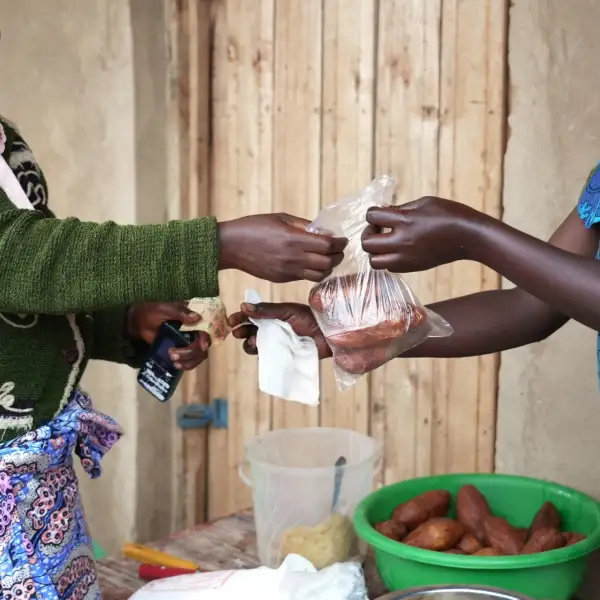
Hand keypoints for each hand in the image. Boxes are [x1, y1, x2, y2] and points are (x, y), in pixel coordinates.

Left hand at [127, 302, 210, 370]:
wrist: (139, 323)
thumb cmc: (151, 312)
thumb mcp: (165, 309)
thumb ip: (180, 313)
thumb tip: (197, 318)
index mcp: (193, 317)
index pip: (206, 327)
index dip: (205, 337)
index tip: (200, 346)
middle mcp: (195, 329)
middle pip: (204, 344)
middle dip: (191, 352)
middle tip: (174, 355)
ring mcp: (189, 341)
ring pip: (199, 354)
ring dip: (189, 360)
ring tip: (174, 361)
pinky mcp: (183, 350)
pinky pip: (192, 360)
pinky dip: (187, 365)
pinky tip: (177, 366)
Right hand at [218, 213, 346, 282]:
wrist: (231, 246)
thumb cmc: (254, 227)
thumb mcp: (281, 218)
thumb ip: (303, 225)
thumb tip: (323, 231)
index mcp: (294, 239)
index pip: (328, 246)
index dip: (339, 243)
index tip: (342, 239)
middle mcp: (293, 258)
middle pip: (328, 262)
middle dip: (337, 255)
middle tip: (338, 249)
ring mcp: (288, 271)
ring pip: (319, 275)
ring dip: (328, 267)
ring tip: (327, 258)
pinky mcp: (282, 279)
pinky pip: (305, 278)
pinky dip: (314, 272)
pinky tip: (312, 263)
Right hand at [229, 302, 331, 358]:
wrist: (327, 333)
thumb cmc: (309, 318)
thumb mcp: (286, 311)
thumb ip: (266, 310)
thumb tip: (244, 306)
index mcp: (271, 316)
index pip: (251, 316)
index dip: (240, 318)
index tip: (231, 321)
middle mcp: (271, 329)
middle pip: (249, 332)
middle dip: (241, 332)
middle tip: (238, 332)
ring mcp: (276, 343)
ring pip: (255, 345)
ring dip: (249, 343)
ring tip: (252, 340)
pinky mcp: (281, 355)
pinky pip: (266, 357)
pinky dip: (260, 354)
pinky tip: (260, 350)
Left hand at [361, 197, 485, 271]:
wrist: (470, 237)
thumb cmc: (450, 214)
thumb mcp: (424, 202)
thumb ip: (401, 209)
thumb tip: (384, 213)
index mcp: (405, 221)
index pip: (372, 217)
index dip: (372, 213)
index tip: (381, 213)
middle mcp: (402, 242)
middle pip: (367, 244)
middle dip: (368, 234)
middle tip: (378, 229)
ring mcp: (407, 258)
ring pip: (374, 262)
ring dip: (375, 251)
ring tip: (386, 242)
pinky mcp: (413, 268)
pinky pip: (389, 268)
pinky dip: (388, 259)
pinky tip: (398, 250)